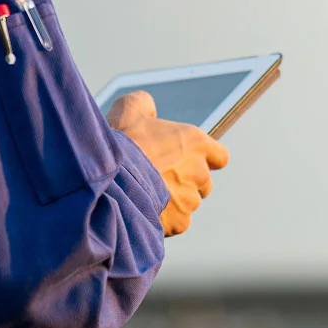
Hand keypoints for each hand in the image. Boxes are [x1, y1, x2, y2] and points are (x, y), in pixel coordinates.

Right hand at [106, 90, 229, 236]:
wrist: (108, 179)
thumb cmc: (120, 142)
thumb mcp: (130, 108)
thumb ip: (146, 104)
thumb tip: (149, 108)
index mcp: (196, 143)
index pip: (220, 156)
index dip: (205, 159)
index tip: (189, 161)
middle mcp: (199, 171)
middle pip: (204, 182)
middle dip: (186, 182)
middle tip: (160, 178)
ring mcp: (191, 199)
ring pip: (189, 203)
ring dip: (175, 201)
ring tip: (148, 194)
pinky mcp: (180, 222)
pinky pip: (177, 222)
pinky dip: (166, 219)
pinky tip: (146, 208)